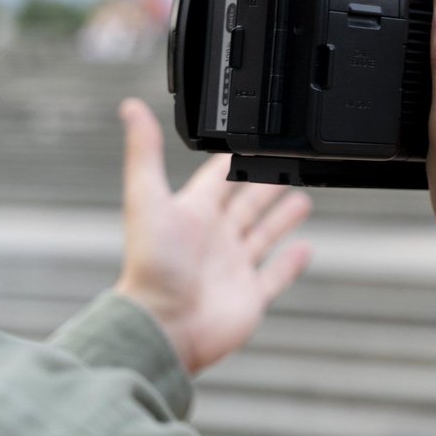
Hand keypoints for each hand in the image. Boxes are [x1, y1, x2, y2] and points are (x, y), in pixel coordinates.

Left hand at [113, 99, 313, 375]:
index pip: (219, 178)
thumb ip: (145, 153)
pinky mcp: (250, 295)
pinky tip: (305, 248)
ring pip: (262, 234)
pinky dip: (292, 262)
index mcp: (193, 214)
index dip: (237, 159)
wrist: (165, 327)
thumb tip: (131, 108)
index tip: (256, 141)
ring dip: (282, 217)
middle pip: (246, 203)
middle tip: (288, 165)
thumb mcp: (148, 200)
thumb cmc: (151, 268)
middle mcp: (214, 238)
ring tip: (302, 199)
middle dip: (266, 184)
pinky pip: (276, 275)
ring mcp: (233, 267)